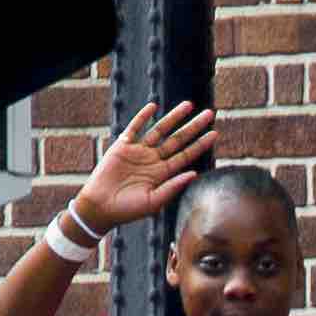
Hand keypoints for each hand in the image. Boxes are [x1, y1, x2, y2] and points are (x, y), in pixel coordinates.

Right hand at [60, 97, 217, 239]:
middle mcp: (153, 160)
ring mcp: (138, 151)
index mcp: (163, 173)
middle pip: (178, 139)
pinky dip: (143, 117)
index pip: (186, 155)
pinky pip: (134, 128)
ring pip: (160, 130)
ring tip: (189, 104)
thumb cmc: (128, 210)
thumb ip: (173, 187)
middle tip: (210, 113)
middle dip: (194, 126)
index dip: (201, 144)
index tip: (215, 133)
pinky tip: (153, 106)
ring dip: (174, 117)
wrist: (101, 208)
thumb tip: (194, 174)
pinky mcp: (122, 147)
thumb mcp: (154, 202)